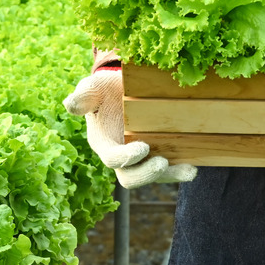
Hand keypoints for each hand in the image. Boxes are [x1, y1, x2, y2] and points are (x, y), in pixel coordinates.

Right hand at [63, 65, 197, 187]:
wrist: (124, 86)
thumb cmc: (105, 89)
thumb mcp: (93, 88)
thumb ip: (83, 97)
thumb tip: (70, 104)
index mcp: (104, 145)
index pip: (112, 159)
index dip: (126, 158)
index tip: (143, 148)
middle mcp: (123, 157)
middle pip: (131, 178)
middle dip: (146, 174)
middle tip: (161, 163)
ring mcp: (142, 158)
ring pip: (154, 176)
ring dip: (171, 176)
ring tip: (189, 171)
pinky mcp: (160, 153)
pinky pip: (170, 168)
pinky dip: (181, 170)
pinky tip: (194, 167)